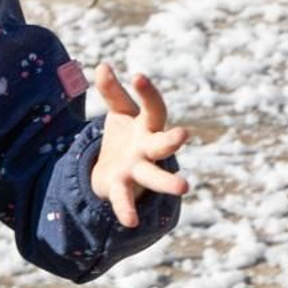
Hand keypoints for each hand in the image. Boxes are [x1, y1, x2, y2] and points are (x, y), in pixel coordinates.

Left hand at [88, 63, 189, 227]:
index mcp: (147, 127)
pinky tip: (129, 221)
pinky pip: (125, 199)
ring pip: (154, 177)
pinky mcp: (123, 187)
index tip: (137, 75)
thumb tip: (102, 66)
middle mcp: (148, 149)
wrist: (116, 171)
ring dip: (167, 182)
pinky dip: (127, 209)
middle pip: (164, 145)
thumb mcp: (119, 113)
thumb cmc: (125, 136)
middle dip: (173, 141)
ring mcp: (138, 169)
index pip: (154, 108)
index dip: (147, 92)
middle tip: (184, 136)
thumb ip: (112, 92)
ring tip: (185, 187)